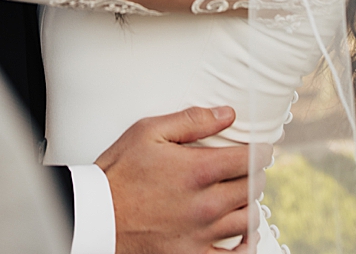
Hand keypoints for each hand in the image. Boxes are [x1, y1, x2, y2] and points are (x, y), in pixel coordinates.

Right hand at [98, 106, 259, 253]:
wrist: (94, 217)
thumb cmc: (118, 173)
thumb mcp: (148, 133)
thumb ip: (192, 120)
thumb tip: (227, 115)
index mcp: (198, 171)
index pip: (251, 159)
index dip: (261, 152)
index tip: (261, 151)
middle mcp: (205, 204)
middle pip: (252, 188)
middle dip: (254, 176)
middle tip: (248, 171)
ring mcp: (200, 234)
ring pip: (247, 220)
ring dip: (248, 205)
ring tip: (241, 197)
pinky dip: (245, 246)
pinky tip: (244, 236)